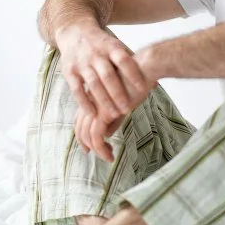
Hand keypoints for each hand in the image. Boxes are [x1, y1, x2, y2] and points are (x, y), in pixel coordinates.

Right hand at [55, 22, 148, 124]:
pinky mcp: (69, 71)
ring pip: (93, 83)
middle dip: (118, 93)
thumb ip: (134, 64)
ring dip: (103, 100)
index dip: (133, 73)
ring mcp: (81, 62)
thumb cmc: (103, 45)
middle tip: (127, 108)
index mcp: (111, 47)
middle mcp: (96, 54)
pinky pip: (76, 89)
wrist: (74, 31)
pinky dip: (84, 102)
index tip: (143, 87)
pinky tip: (92, 114)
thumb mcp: (118, 48)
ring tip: (113, 115)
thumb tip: (156, 84)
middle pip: (108, 75)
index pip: (123, 59)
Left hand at [72, 46, 161, 161]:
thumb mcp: (123, 100)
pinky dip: (101, 148)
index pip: (81, 117)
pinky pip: (97, 135)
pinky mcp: (105, 111)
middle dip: (85, 143)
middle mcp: (91, 99)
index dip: (82, 133)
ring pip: (87, 133)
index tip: (89, 146)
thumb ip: (113, 116)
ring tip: (108, 158)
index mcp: (94, 94)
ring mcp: (96, 105)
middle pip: (80, 126)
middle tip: (95, 154)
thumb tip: (107, 134)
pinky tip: (111, 155)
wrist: (144, 66)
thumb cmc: (137, 80)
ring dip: (97, 149)